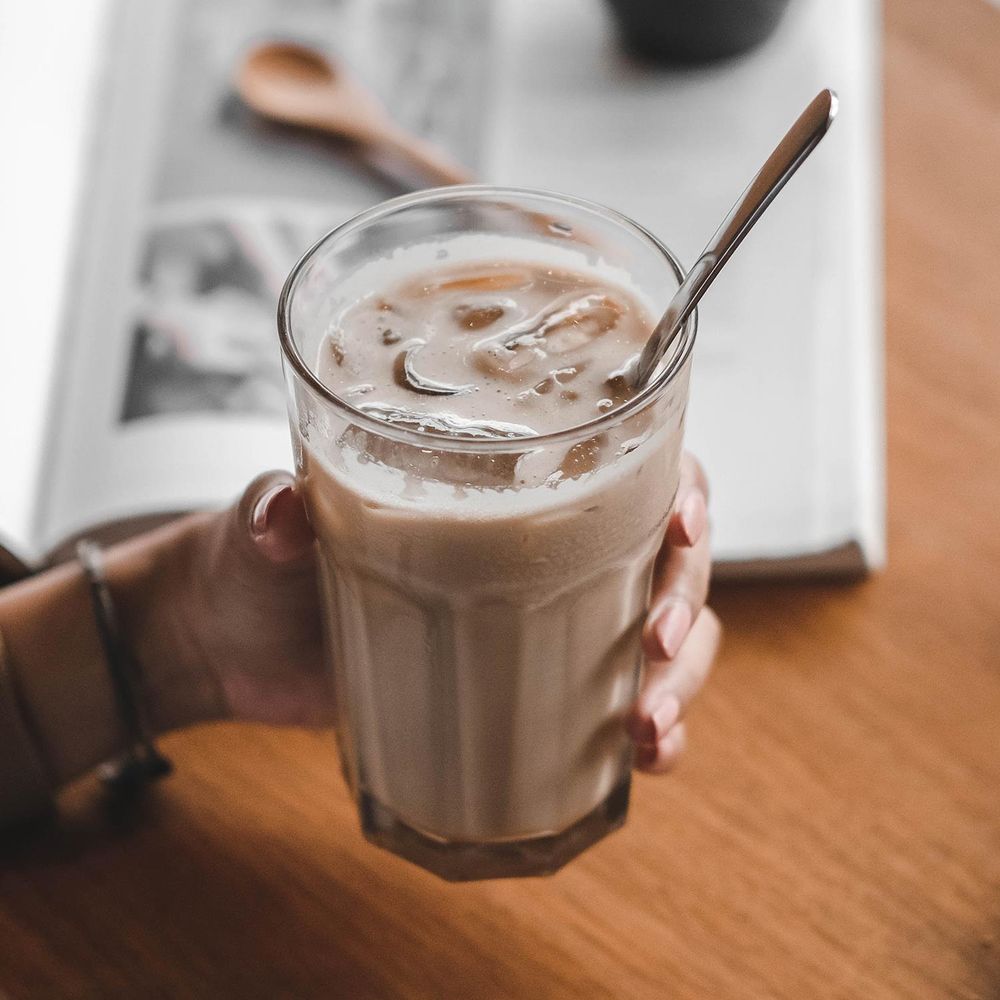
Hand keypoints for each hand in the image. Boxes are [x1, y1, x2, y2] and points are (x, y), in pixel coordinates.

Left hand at [161, 457, 718, 759]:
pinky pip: (615, 703)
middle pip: (665, 557)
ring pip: (662, 635)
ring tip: (650, 731)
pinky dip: (651, 731)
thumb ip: (271, 514)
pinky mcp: (527, 685)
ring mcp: (543, 619)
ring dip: (681, 680)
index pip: (626, 464)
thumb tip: (283, 513)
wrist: (236, 645)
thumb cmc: (259, 565)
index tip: (680, 524)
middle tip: (653, 645)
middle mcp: (543, 545)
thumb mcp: (265, 529)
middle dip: (683, 602)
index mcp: (503, 484)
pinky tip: (643, 758)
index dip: (678, 488)